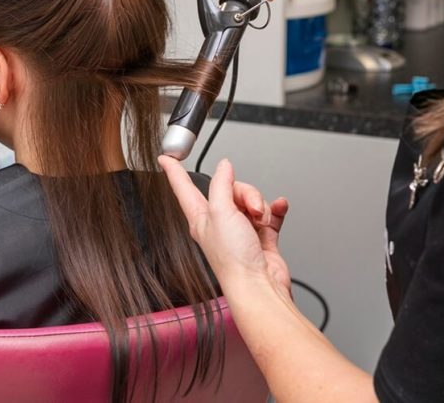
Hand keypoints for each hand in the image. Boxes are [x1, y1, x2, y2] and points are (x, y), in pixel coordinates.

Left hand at [158, 155, 290, 294]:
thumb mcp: (221, 212)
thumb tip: (224, 167)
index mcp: (201, 218)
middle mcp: (219, 223)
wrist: (259, 286)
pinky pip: (269, 213)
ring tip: (260, 222)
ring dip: (261, 206)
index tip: (165, 158)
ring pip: (252, 200)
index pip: (184, 189)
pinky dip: (274, 210)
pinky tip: (278, 209)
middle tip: (249, 208)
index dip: (174, 172)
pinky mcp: (261, 237)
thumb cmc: (233, 260)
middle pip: (231, 189)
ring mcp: (241, 230)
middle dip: (246, 193)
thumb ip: (221, 185)